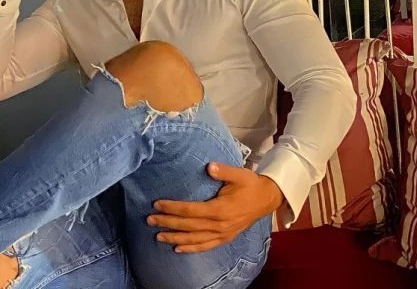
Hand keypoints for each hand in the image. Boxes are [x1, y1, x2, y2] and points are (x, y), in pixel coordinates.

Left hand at [147, 162, 282, 253]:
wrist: (266, 199)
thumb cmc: (250, 185)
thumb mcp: (239, 174)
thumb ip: (223, 171)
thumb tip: (209, 166)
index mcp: (220, 209)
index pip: (190, 210)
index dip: (172, 208)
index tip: (157, 204)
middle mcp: (219, 225)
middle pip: (188, 226)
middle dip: (167, 223)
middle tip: (150, 220)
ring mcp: (222, 234)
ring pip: (194, 239)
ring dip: (175, 238)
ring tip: (158, 236)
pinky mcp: (225, 238)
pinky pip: (206, 246)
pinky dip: (191, 249)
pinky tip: (178, 249)